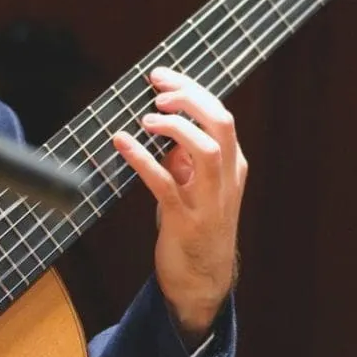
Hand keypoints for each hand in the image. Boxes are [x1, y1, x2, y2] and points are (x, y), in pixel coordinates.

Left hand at [114, 67, 246, 338]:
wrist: (203, 278)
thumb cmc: (197, 225)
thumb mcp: (197, 185)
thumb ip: (186, 156)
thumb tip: (164, 126)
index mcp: (233, 165)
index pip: (220, 115)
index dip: (191, 90)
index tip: (161, 77)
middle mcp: (228, 179)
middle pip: (221, 124)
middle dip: (189, 99)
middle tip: (157, 91)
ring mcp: (209, 201)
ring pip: (204, 150)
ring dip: (175, 128)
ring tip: (147, 119)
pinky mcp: (185, 221)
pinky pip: (164, 185)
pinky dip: (142, 159)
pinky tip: (122, 142)